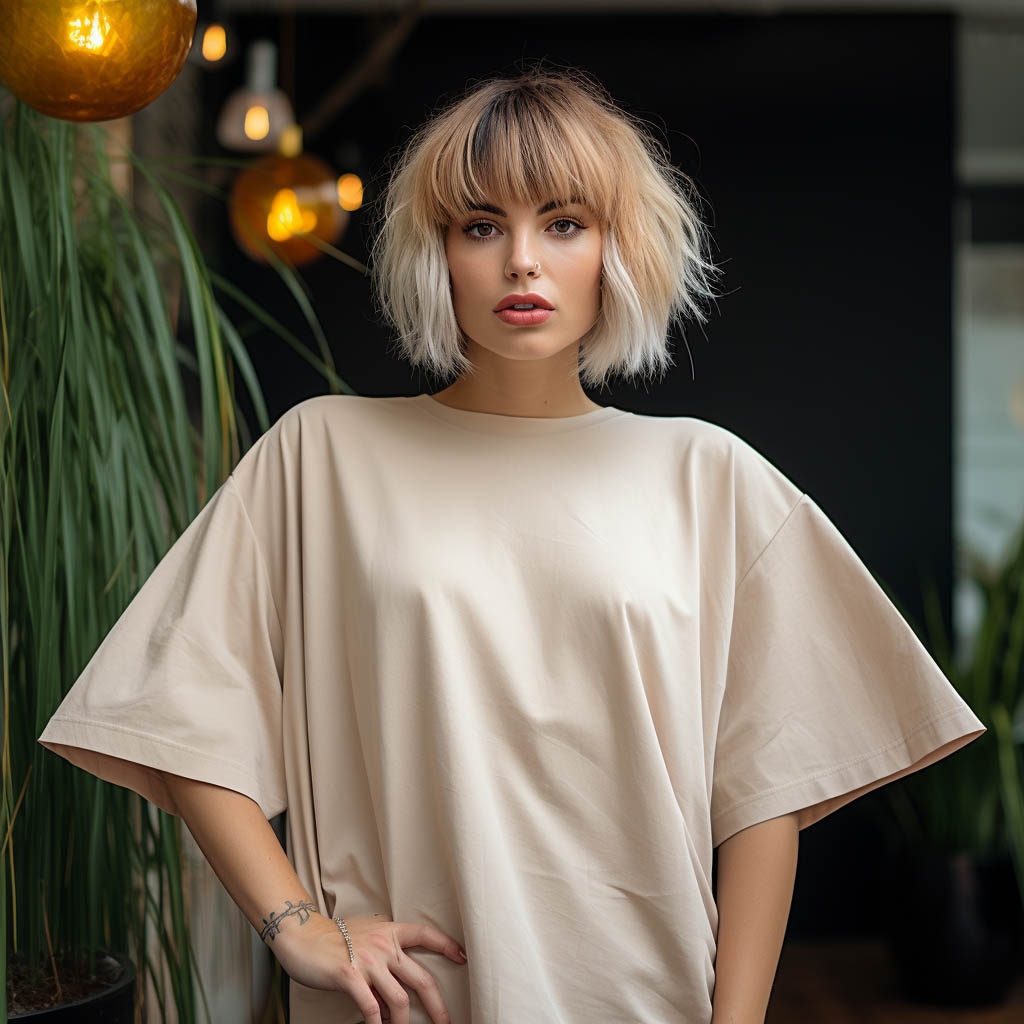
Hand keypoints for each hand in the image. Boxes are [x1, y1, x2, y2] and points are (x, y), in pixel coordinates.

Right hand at [270, 910, 466, 1023]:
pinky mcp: (350, 976)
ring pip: (400, 1000)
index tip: (463, 957)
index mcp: (390, 932)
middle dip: (438, 1005)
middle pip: (422, 979)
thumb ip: (385, 956)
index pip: (425, 934)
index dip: (447, 945)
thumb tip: (398, 990)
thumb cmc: (335, 940)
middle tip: (446, 1021)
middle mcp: (383, 945)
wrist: (303, 937)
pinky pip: (372, 1008)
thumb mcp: (366, 937)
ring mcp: (368, 960)